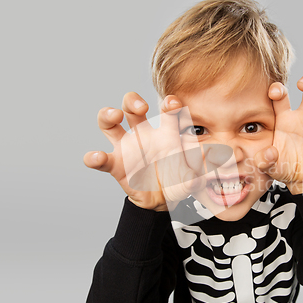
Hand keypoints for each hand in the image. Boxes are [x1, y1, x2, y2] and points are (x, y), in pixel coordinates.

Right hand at [83, 92, 204, 209]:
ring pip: (109, 122)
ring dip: (108, 114)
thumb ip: (201, 171)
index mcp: (166, 132)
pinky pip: (101, 159)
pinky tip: (96, 157)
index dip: (169, 103)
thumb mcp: (194, 176)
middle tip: (142, 107)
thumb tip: (207, 168)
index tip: (173, 102)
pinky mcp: (115, 165)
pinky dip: (94, 157)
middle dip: (133, 100)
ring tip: (114, 115)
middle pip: (131, 106)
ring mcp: (126, 147)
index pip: (166, 111)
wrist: (163, 201)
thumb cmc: (179, 180)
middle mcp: (143, 134)